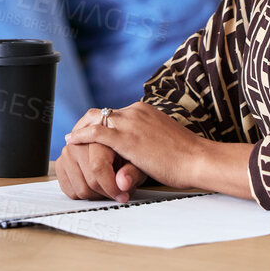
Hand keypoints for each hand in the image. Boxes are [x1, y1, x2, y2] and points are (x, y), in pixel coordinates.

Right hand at [55, 134, 148, 201]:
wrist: (113, 143)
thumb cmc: (128, 152)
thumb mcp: (138, 161)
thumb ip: (132, 173)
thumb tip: (123, 183)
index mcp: (100, 134)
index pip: (98, 166)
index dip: (111, 186)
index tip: (122, 195)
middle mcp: (80, 140)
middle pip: (90, 181)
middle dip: (106, 192)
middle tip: (117, 190)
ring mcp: (68, 151)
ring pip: (80, 189)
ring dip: (96, 194)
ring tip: (106, 186)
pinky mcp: (61, 162)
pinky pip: (70, 190)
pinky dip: (84, 194)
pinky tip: (94, 185)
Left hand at [63, 103, 207, 193]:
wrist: (198, 160)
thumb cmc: (186, 156)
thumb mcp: (161, 142)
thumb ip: (145, 143)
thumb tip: (134, 152)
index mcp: (145, 111)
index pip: (115, 112)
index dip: (100, 122)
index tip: (91, 131)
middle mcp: (136, 111)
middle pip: (101, 112)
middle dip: (85, 123)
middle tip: (75, 135)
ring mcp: (130, 123)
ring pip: (95, 120)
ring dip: (81, 131)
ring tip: (71, 140)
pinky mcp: (127, 139)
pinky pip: (96, 133)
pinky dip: (82, 137)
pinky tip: (73, 142)